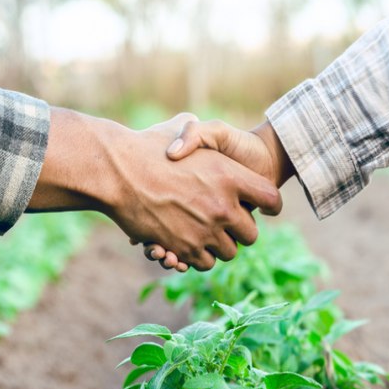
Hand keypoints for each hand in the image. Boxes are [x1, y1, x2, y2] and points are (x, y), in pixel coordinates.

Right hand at [29, 109, 281, 270]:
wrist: (116, 171)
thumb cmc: (148, 145)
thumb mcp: (184, 125)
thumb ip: (204, 132)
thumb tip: (216, 143)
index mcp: (231, 176)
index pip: (271, 199)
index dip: (272, 205)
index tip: (266, 207)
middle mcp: (223, 207)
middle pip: (252, 235)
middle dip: (242, 231)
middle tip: (228, 222)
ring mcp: (204, 231)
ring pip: (229, 253)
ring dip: (220, 246)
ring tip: (206, 232)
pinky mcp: (183, 249)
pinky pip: (204, 263)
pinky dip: (198, 257)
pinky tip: (188, 241)